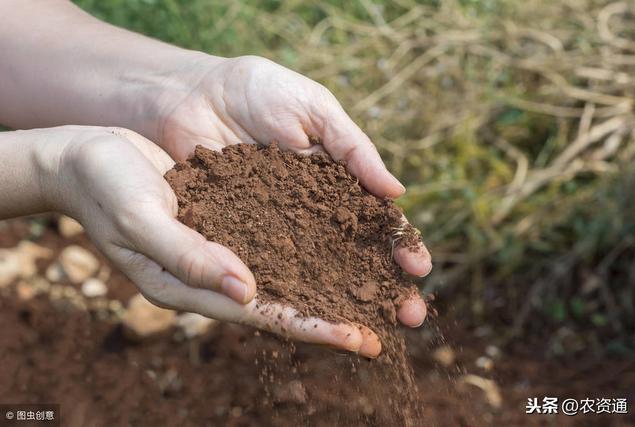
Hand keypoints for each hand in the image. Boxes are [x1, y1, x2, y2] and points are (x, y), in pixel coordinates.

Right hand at [42, 126, 416, 356]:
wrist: (87, 156)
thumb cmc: (105, 187)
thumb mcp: (141, 220)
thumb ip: (190, 257)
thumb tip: (248, 289)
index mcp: (196, 286)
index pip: (266, 315)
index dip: (314, 329)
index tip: (361, 340)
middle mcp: (221, 271)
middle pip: (293, 299)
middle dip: (345, 311)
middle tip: (401, 319)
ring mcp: (230, 244)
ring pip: (296, 268)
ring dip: (342, 276)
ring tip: (391, 283)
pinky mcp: (235, 215)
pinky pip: (284, 233)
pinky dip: (318, 238)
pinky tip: (350, 235)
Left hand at [155, 55, 431, 326]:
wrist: (190, 92)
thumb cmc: (258, 91)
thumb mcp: (315, 110)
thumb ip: (353, 149)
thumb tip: (397, 192)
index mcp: (336, 181)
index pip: (376, 220)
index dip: (399, 244)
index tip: (420, 268)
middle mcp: (311, 213)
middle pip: (354, 257)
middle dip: (383, 286)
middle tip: (409, 315)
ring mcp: (276, 229)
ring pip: (316, 272)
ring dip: (343, 301)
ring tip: (367, 329)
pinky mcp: (239, 237)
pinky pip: (267, 268)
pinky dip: (288, 293)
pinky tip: (307, 317)